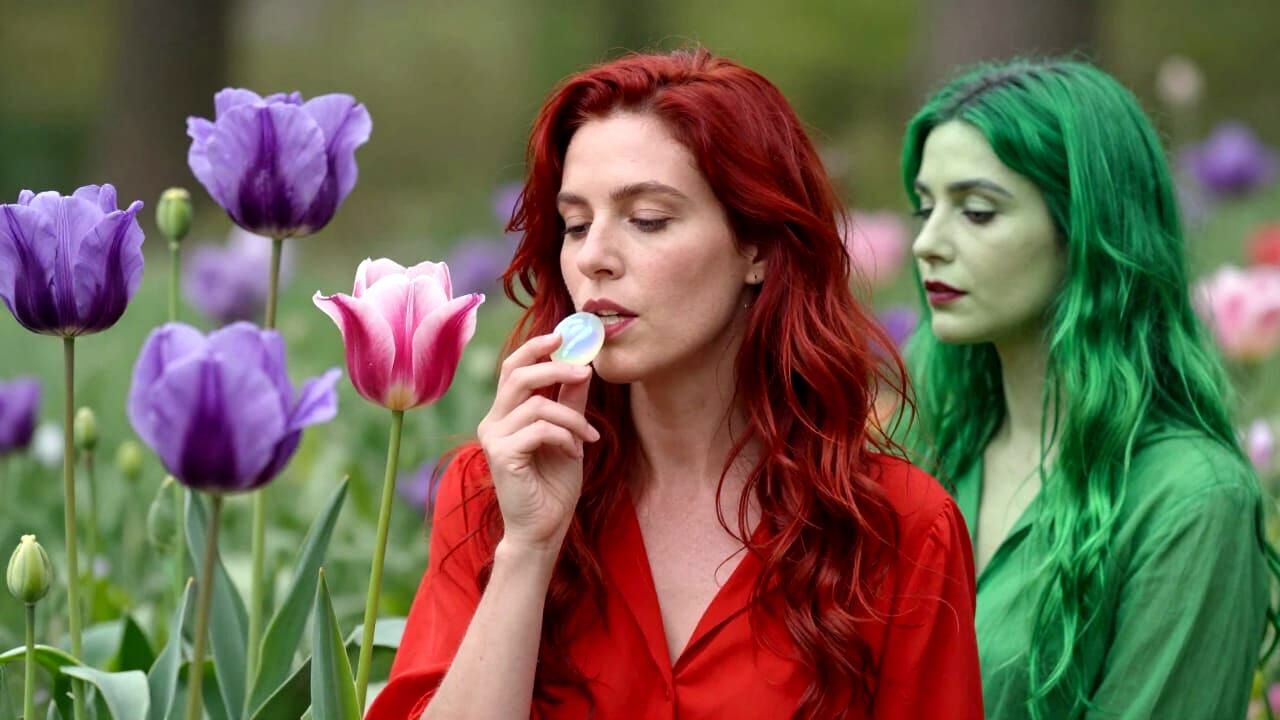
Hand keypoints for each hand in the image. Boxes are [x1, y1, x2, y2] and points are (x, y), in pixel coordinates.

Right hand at [476, 333, 598, 555]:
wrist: (544, 529)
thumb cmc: (553, 486)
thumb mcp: (569, 436)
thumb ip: (570, 403)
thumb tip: (582, 366)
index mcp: (504, 413)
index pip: (513, 367)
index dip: (536, 347)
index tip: (565, 337)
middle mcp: (493, 421)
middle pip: (517, 374)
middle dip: (554, 366)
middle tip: (585, 369)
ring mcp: (493, 438)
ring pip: (535, 403)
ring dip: (571, 416)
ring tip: (588, 436)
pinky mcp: (501, 455)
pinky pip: (539, 429)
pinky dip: (564, 435)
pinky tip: (574, 452)